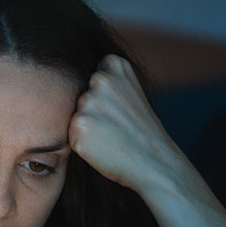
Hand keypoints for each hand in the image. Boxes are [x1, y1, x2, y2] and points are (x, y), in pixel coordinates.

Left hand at [68, 54, 183, 192]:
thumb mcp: (132, 90)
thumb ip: (111, 78)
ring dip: (87, 127)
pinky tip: (103, 146)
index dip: (104, 97)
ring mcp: (89, 101)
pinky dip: (82, 143)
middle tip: (117, 126)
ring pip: (75, 114)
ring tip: (111, 135)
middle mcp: (100, 78)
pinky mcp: (79, 124)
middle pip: (80, 96)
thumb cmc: (141, 129)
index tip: (121, 108)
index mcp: (115, 64)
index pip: (91, 76)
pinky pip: (70, 133)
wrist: (155, 162)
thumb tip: (76, 71)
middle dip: (93, 112)